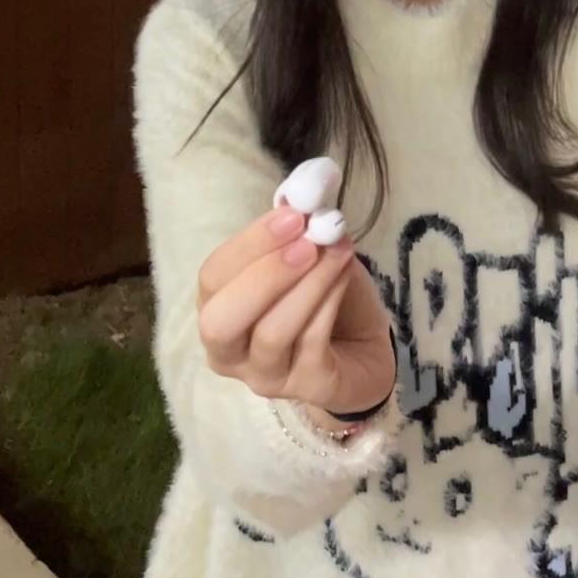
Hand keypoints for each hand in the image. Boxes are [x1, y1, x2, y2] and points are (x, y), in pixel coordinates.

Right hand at [196, 205, 394, 418]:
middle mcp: (231, 351)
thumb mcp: (308, 255)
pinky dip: (329, 300)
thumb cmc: (323, 297)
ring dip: (308, 283)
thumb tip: (305, 189)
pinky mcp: (307, 388)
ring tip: (337, 249)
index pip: (212, 278)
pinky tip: (345, 272)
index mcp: (219, 310)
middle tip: (306, 242)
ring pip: (272, 333)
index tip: (291, 215)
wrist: (364, 347)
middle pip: (221, 321)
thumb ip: (298, 229)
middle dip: (264, 275)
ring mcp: (266, 376)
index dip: (248, 245)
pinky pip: (312, 343)